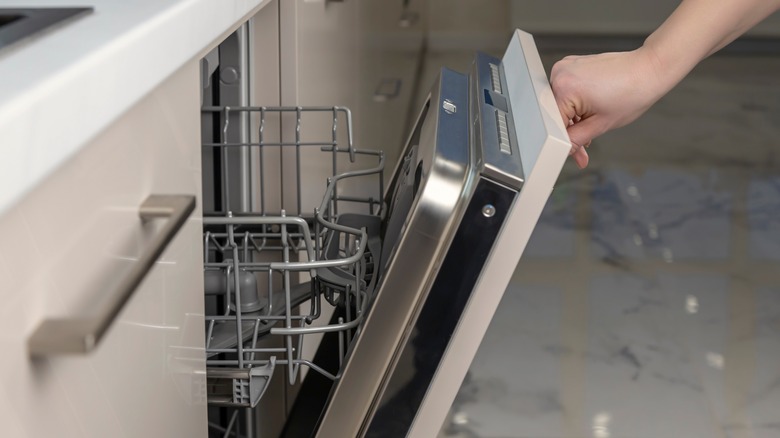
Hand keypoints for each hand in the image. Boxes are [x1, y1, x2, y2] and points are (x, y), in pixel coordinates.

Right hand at [550, 48, 666, 167]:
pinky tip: (591, 109)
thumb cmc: (633, 92)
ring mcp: (566, 66)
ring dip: (573, 118)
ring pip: (560, 103)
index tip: (572, 151)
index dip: (563, 141)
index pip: (553, 123)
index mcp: (565, 87)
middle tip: (585, 146)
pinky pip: (566, 91)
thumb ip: (576, 140)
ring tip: (595, 120)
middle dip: (569, 131)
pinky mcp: (573, 65)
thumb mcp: (601, 124)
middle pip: (555, 112)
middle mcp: (560, 73)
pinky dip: (576, 104)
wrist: (649, 69)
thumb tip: (565, 149)